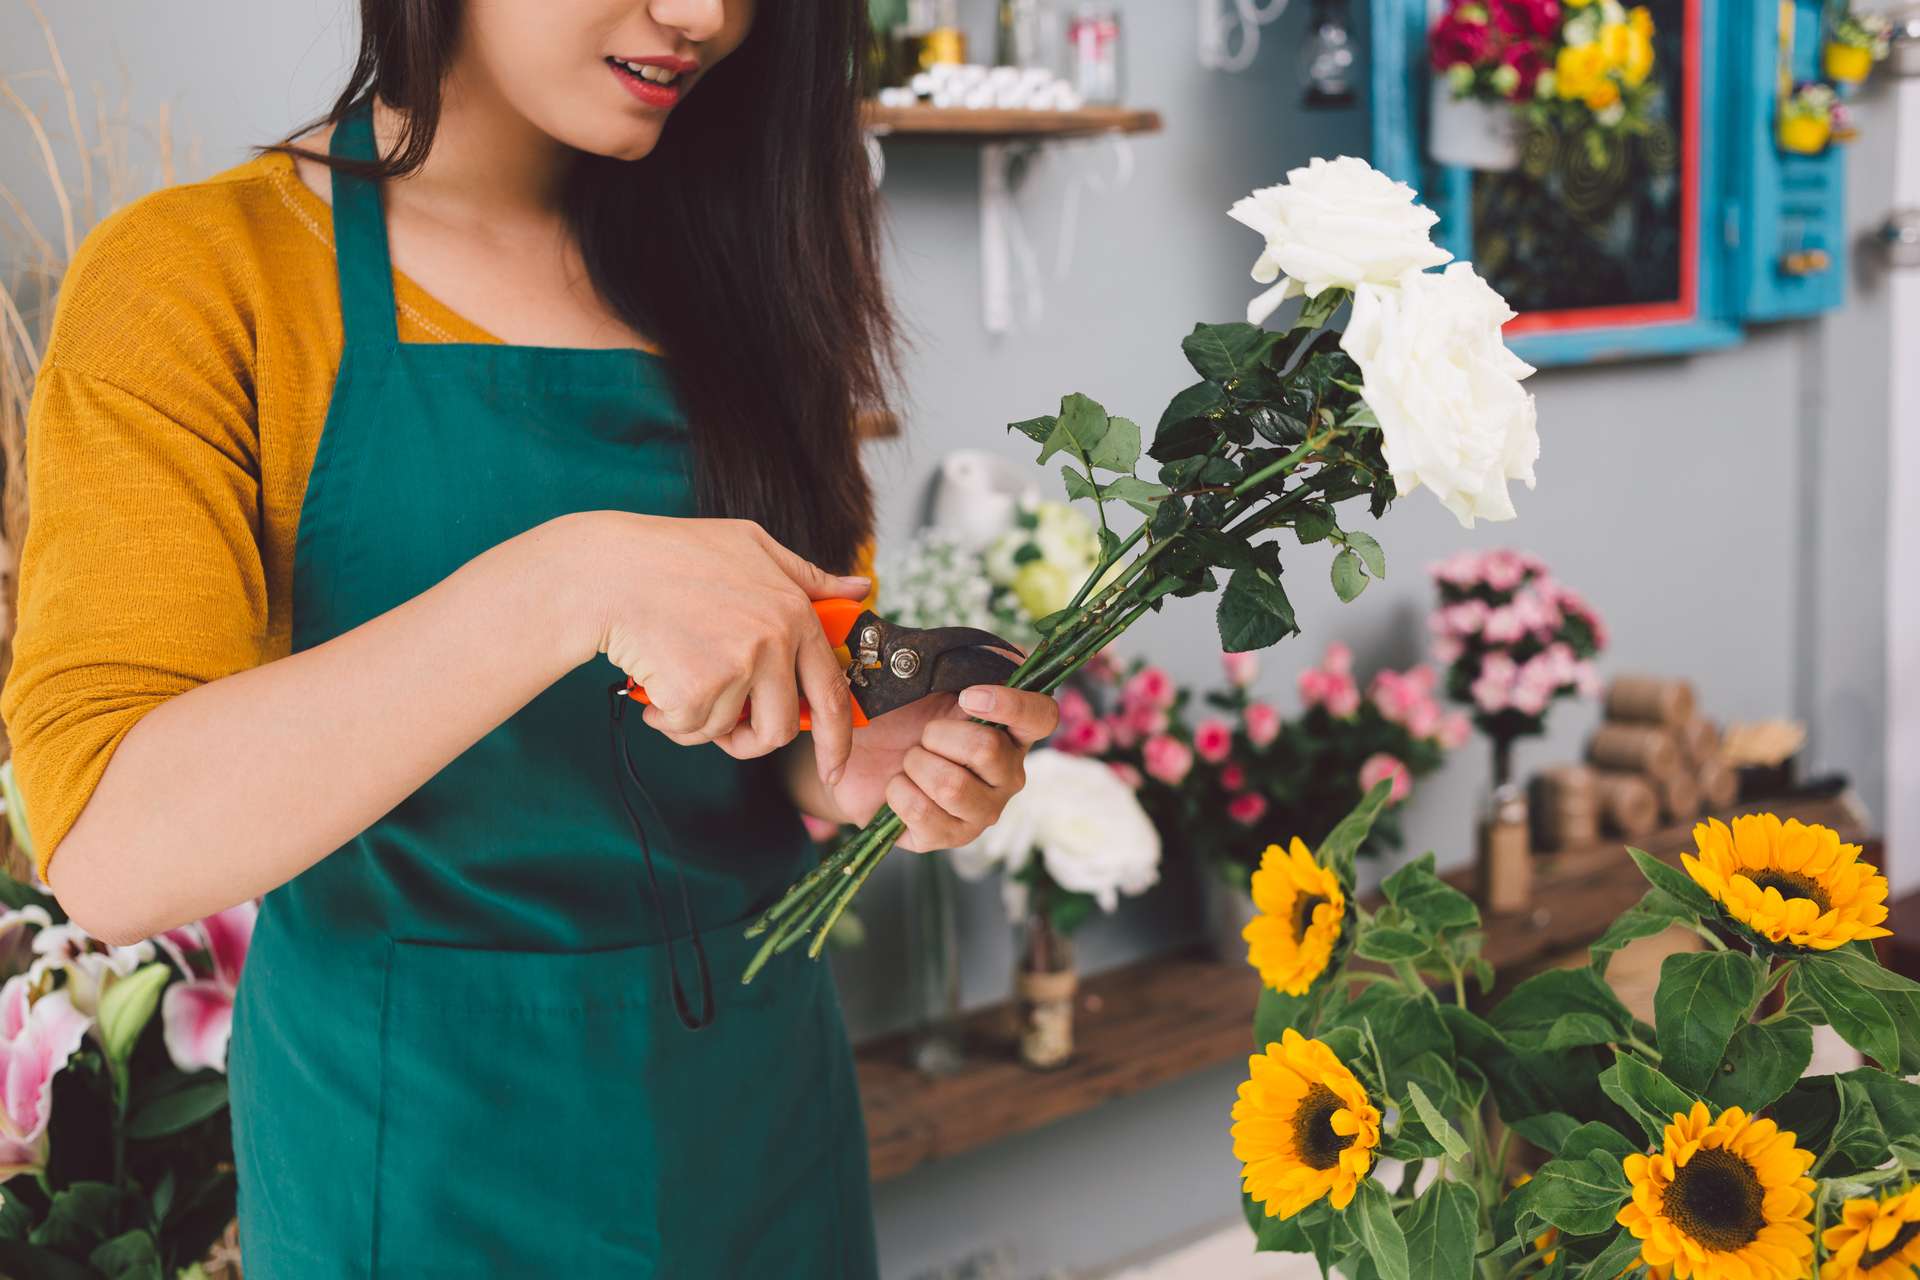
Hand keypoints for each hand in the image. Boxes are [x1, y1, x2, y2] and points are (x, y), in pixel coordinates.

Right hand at [561, 512, 868, 784]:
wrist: (607, 571)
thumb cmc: (675, 554)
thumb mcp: (753, 546)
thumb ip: (808, 576)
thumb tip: (861, 589)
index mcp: (794, 613)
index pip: (832, 691)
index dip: (837, 739)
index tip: (834, 766)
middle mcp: (772, 643)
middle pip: (781, 728)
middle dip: (753, 741)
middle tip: (727, 733)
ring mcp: (735, 668)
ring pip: (730, 731)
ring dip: (702, 722)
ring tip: (677, 685)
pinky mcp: (697, 690)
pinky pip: (692, 729)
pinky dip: (670, 718)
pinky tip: (654, 685)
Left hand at [827, 684, 1058, 853]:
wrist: (859, 754)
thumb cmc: (900, 713)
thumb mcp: (925, 678)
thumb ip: (962, 662)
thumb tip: (1007, 655)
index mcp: (1011, 730)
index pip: (1042, 716)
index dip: (1011, 705)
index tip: (967, 697)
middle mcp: (1007, 773)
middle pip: (987, 750)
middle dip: (937, 734)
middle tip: (922, 736)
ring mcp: (982, 810)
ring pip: (951, 785)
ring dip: (915, 764)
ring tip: (909, 763)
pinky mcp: (949, 837)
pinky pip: (923, 812)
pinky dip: (897, 791)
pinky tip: (898, 787)